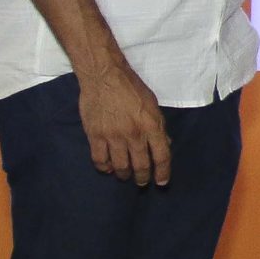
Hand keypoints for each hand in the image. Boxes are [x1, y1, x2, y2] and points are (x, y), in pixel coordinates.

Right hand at [78, 64, 170, 185]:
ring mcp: (113, 136)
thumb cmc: (131, 88)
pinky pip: (99, 159)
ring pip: (120, 166)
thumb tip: (164, 144)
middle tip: (142, 182)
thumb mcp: (152, 105)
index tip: (161, 182)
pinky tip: (108, 168)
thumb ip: (158, 126)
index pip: (161, 156)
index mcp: (151, 125)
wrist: (104, 76)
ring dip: (124, 175)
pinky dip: (105, 168)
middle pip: (141, 165)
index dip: (163, 172)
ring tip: (125, 176)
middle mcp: (134, 134)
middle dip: (143, 177)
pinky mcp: (95, 135)